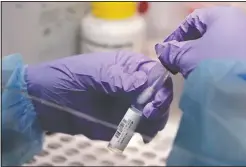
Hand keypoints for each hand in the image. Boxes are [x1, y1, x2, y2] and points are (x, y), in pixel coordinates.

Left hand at [25, 51, 172, 142]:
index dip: (159, 86)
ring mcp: (130, 104)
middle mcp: (135, 84)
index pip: (155, 74)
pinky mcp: (124, 121)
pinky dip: (147, 132)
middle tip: (149, 114)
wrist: (48, 102)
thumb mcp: (92, 74)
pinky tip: (143, 136)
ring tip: (146, 129)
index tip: (152, 100)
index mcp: (130, 66)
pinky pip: (143, 127)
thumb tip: (142, 84)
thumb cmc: (68, 78)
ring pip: (155, 111)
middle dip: (160, 104)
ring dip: (156, 120)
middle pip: (159, 94)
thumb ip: (117, 78)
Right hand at [155, 6, 245, 77]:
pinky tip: (216, 75)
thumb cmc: (212, 65)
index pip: (194, 19)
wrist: (245, 91)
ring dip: (208, 53)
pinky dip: (223, 61)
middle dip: (192, 45)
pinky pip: (237, 55)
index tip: (168, 50)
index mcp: (225, 15)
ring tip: (197, 69)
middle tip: (181, 60)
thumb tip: (162, 50)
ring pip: (225, 43)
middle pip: (211, 31)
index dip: (177, 34)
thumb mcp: (186, 57)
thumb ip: (171, 51)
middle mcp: (245, 22)